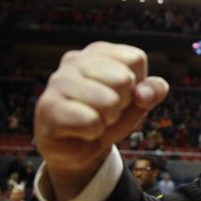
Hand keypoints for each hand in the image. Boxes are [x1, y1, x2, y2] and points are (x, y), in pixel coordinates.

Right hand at [34, 42, 168, 200]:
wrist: (79, 149)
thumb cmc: (109, 117)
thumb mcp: (139, 102)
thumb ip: (153, 91)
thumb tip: (143, 93)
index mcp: (99, 52)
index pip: (136, 59)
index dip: (137, 85)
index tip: (122, 95)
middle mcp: (75, 60)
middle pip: (124, 79)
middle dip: (122, 103)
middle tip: (106, 110)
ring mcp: (58, 81)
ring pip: (108, 101)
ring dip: (107, 119)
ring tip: (93, 119)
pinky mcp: (48, 107)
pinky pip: (90, 121)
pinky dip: (93, 132)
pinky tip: (80, 130)